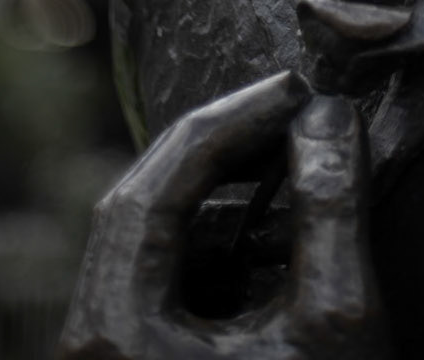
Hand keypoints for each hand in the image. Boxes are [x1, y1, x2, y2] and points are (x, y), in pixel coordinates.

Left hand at [56, 71, 389, 358]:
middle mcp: (89, 356)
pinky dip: (218, 265)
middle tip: (294, 115)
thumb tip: (327, 117)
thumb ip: (329, 205)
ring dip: (222, 211)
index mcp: (111, 339)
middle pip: (141, 215)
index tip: (294, 89)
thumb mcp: (335, 321)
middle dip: (222, 158)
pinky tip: (277, 260)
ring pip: (153, 258)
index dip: (227, 121)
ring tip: (296, 184)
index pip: (153, 187)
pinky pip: (162, 300)